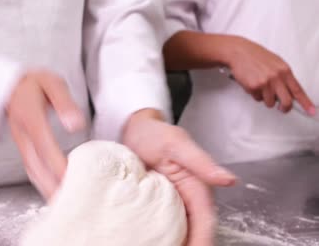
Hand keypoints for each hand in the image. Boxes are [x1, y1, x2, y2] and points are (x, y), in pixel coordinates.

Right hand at [6, 70, 84, 199]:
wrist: (12, 85)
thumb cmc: (36, 84)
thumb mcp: (52, 84)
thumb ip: (64, 102)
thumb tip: (76, 124)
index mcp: (30, 117)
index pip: (44, 145)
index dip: (57, 163)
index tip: (72, 178)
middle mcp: (22, 134)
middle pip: (36, 165)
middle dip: (52, 184)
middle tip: (70, 201)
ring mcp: (20, 142)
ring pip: (32, 170)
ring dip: (46, 187)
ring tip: (63, 203)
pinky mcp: (23, 147)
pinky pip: (31, 168)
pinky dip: (41, 182)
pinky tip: (53, 191)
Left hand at [123, 109, 236, 245]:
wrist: (135, 130)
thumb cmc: (155, 134)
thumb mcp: (177, 145)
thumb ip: (202, 163)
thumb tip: (229, 180)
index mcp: (199, 189)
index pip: (205, 223)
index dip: (201, 241)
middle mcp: (190, 200)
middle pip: (197, 232)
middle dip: (192, 245)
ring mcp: (177, 204)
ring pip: (183, 232)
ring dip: (180, 243)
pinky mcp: (162, 205)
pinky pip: (168, 226)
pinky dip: (166, 237)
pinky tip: (155, 243)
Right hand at [224, 36, 314, 114]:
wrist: (239, 52)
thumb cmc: (255, 56)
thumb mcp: (275, 63)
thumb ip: (283, 77)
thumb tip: (288, 92)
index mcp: (284, 71)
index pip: (298, 90)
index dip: (306, 103)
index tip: (311, 111)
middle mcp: (276, 77)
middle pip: (286, 102)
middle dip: (284, 108)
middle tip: (281, 108)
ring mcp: (265, 83)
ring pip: (270, 102)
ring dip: (265, 98)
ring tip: (260, 87)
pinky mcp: (253, 87)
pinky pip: (257, 98)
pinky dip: (254, 94)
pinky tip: (251, 83)